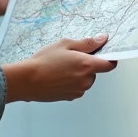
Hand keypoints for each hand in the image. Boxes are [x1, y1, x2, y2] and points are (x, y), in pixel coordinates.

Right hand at [2, 35, 117, 102]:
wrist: (28, 80)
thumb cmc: (44, 61)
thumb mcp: (65, 44)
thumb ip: (87, 43)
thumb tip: (102, 39)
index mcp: (87, 65)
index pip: (109, 65)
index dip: (110, 58)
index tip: (104, 54)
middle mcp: (86, 80)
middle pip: (95, 72)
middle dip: (87, 64)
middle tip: (71, 57)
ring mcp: (78, 90)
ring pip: (85, 80)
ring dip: (78, 74)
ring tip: (60, 67)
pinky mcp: (70, 97)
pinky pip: (76, 87)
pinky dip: (71, 82)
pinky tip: (57, 76)